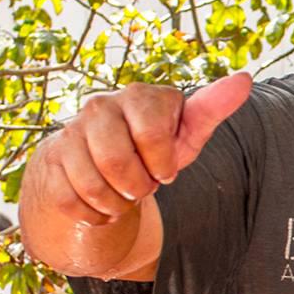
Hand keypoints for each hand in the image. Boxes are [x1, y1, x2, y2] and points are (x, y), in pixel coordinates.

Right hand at [34, 73, 251, 226]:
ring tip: (122, 192)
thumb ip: (213, 109)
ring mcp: (68, 132)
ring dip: (115, 203)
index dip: (162, 162)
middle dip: (137, 186)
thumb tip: (244, 79)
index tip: (166, 168)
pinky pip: (71, 202)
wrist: (102, 166)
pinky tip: (99, 202)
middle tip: (142, 184)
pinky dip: (93, 214)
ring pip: (92, 186)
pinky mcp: (49, 161)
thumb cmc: (153, 149)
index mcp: (139, 96)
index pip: (151, 133)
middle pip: (116, 162)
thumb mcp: (186, 134)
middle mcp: (100, 106)